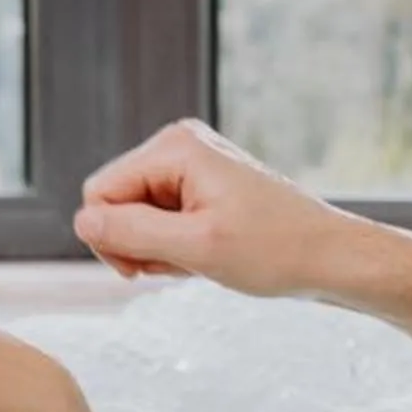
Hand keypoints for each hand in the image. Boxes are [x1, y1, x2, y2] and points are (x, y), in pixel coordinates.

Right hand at [73, 119, 383, 300]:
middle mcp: (179, 144)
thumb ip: (131, 232)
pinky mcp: (200, 184)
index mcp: (175, 147)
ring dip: (154, 247)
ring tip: (194, 261)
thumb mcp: (196, 247)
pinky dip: (171, 245)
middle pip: (112, 200)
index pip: (98, 192)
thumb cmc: (275, 250)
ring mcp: (190, 163)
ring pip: (133, 213)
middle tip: (176, 265)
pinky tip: (200, 256)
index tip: (146, 267)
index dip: (111, 237)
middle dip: (134, 242)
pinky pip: (157, 217)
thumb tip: (81, 221)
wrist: (330, 257)